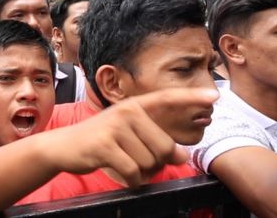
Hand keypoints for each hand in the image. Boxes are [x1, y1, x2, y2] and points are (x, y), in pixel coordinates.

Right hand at [47, 87, 218, 187]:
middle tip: (135, 160)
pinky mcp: (105, 145)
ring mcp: (115, 127)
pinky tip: (117, 171)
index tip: (213, 96)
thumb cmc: (100, 142)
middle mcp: (126, 112)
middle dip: (155, 163)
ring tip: (122, 163)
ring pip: (149, 162)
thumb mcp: (128, 137)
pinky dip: (130, 180)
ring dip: (141, 173)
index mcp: (134, 106)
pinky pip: (134, 172)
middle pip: (164, 147)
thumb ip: (155, 142)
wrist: (63, 147)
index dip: (190, 97)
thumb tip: (183, 156)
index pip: (166, 98)